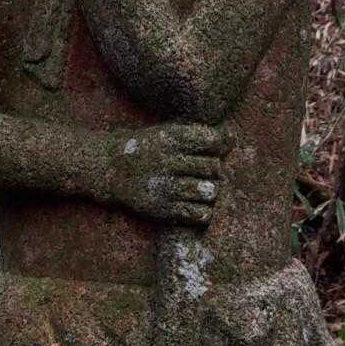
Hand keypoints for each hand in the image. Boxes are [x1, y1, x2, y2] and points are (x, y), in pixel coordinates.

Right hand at [104, 124, 228, 226]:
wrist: (110, 169)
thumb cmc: (148, 149)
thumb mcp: (166, 132)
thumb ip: (198, 135)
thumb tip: (234, 137)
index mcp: (170, 138)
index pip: (212, 140)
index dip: (222, 144)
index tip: (217, 147)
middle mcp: (167, 161)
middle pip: (213, 166)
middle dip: (215, 169)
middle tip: (206, 170)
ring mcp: (165, 186)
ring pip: (209, 191)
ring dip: (210, 190)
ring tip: (202, 187)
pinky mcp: (163, 209)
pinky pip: (199, 213)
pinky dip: (204, 210)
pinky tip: (196, 203)